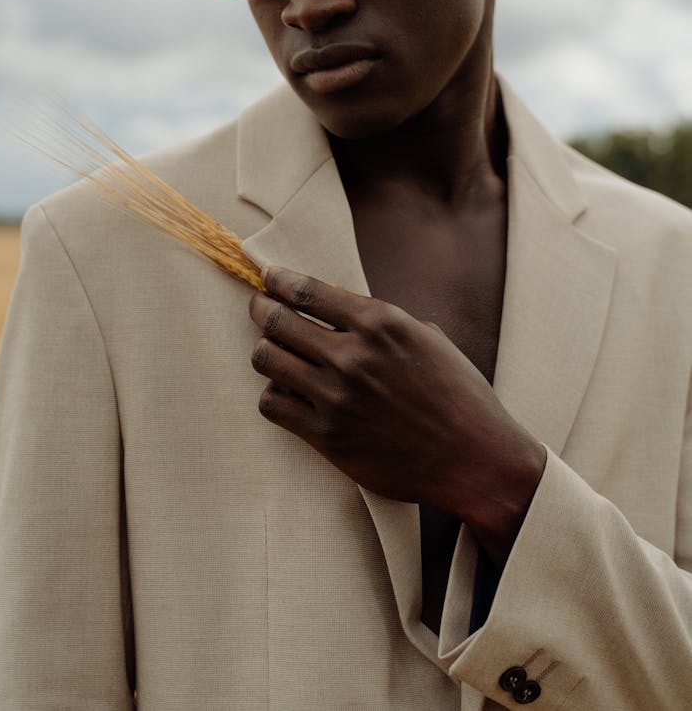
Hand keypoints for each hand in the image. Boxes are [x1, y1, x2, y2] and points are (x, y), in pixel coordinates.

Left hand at [249, 266, 545, 565]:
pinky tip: (288, 393)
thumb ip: (381, 320)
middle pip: (277, 321)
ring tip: (275, 353)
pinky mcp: (328, 436)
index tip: (269, 277)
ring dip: (266, 352)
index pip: (306, 290)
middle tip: (261, 309)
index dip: (278, 279)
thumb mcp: (427, 338)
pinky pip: (273, 404)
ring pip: (266, 360)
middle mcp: (354, 356)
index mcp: (381, 323)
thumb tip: (337, 304)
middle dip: (262, 310)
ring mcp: (337, 397)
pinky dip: (275, 395)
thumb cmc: (458, 394)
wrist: (475, 458)